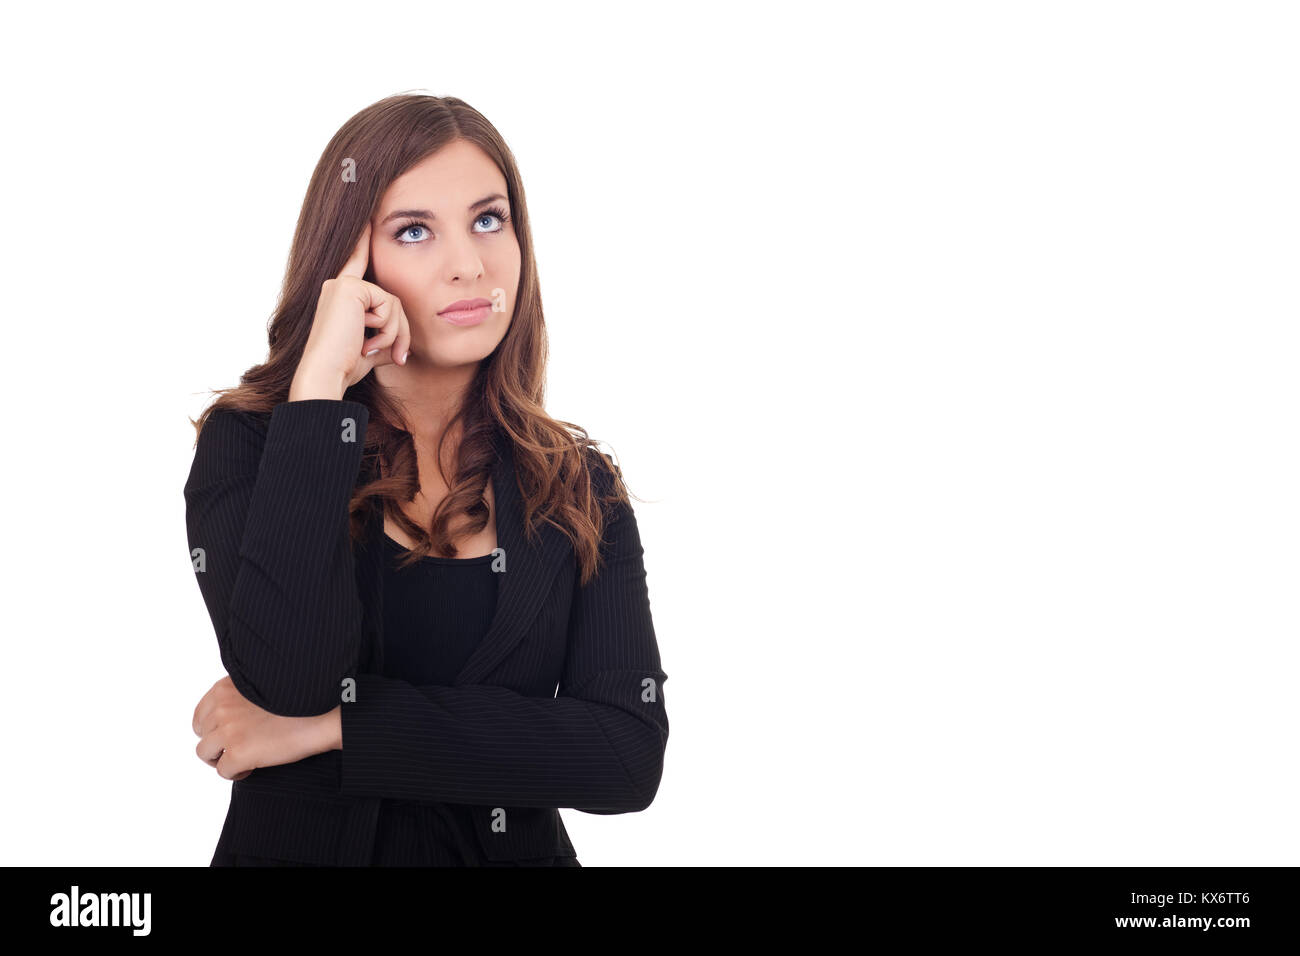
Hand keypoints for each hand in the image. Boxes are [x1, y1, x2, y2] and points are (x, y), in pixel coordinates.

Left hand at [192, 676, 335, 779]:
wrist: (323, 715)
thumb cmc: (300, 701)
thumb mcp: (261, 687)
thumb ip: (238, 696)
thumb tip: (223, 717)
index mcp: (225, 688)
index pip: (201, 714)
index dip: (214, 728)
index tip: (231, 734)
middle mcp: (222, 707)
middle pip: (202, 734)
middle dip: (218, 743)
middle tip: (240, 746)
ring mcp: (228, 730)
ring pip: (205, 754)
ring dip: (223, 758)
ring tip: (245, 757)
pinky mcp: (237, 752)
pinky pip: (223, 771)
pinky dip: (237, 772)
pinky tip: (254, 766)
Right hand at [292, 221, 411, 398]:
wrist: (326, 373)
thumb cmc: (344, 367)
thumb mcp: (371, 350)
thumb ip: (387, 339)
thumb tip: (407, 350)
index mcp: (341, 296)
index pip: (357, 263)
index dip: (362, 240)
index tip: (368, 216)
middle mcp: (339, 285)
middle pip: (392, 298)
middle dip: (400, 331)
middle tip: (398, 356)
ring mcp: (343, 284)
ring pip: (394, 303)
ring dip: (393, 333)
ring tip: (371, 349)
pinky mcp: (350, 288)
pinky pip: (389, 305)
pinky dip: (386, 328)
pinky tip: (365, 339)